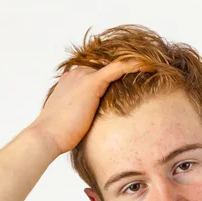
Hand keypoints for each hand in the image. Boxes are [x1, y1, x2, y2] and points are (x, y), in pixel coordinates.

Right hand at [32, 59, 147, 154]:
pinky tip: (150, 64)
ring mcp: (84, 76)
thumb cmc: (58, 135)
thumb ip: (87, 116)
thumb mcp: (74, 121)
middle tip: (150, 69)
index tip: (134, 79)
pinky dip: (135, 64)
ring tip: (154, 65)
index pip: (100, 71)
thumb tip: (97, 126)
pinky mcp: (92, 83)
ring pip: (115, 64)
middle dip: (127, 68)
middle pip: (108, 65)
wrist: (47, 136)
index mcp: (72, 80)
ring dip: (134, 64)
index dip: (117, 74)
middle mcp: (78, 73)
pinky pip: (119, 67)